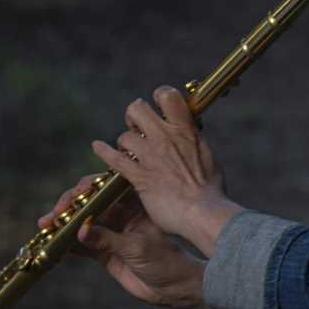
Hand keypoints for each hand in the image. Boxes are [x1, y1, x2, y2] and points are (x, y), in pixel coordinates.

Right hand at [39, 175, 205, 308]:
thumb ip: (108, 240)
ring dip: (63, 224)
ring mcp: (111, 232)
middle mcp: (120, 213)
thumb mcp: (137, 248)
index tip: (74, 197)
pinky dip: (67, 243)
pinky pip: (81, 244)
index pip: (106, 189)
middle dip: (69, 207)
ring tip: (45, 226)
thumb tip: (81, 230)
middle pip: (89, 204)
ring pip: (82, 222)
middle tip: (54, 215)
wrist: (175, 288)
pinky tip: (53, 243)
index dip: (87, 189)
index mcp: (133, 203)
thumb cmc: (166, 262)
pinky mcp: (104, 251)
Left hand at [90, 86, 242, 255]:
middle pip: (137, 109)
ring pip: (125, 136)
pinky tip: (97, 147)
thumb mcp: (208, 156)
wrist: (203, 213)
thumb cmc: (211, 190)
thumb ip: (195, 143)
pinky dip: (103, 151)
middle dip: (133, 117)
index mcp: (185, 130)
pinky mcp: (139, 176)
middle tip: (137, 129)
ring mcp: (150, 156)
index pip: (167, 96)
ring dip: (125, 144)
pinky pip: (114, 158)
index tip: (158, 107)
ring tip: (130, 152)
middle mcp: (165, 137)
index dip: (159, 96)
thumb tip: (192, 136)